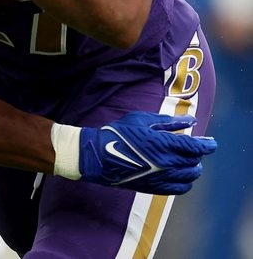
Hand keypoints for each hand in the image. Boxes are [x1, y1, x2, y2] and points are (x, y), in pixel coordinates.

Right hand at [78, 112, 216, 194]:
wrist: (98, 156)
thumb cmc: (118, 133)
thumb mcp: (141, 120)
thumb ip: (168, 121)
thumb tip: (190, 120)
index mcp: (164, 144)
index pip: (197, 147)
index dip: (207, 145)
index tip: (210, 142)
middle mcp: (167, 163)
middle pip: (195, 161)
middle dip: (196, 154)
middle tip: (191, 147)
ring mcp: (162, 177)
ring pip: (190, 176)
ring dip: (192, 168)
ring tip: (186, 161)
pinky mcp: (155, 188)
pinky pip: (181, 189)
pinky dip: (185, 182)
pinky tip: (179, 175)